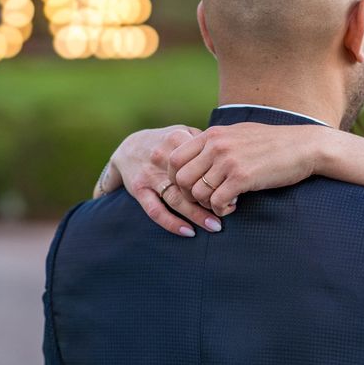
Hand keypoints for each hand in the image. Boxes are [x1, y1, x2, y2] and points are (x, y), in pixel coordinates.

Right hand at [95, 126, 222, 236]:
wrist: (129, 147)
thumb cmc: (166, 143)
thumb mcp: (183, 132)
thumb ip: (203, 143)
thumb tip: (228, 162)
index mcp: (176, 139)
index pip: (202, 161)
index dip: (219, 176)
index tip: (234, 187)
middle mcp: (162, 157)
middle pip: (190, 182)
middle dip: (211, 199)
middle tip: (230, 210)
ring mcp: (149, 175)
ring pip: (176, 199)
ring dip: (196, 215)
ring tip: (215, 226)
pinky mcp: (139, 190)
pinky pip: (156, 211)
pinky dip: (172, 223)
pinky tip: (189, 232)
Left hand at [169, 123, 321, 215]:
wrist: (304, 147)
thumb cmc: (273, 143)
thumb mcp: (239, 133)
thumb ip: (216, 142)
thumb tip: (199, 153)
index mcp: (212, 134)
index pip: (174, 158)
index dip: (177, 178)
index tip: (192, 187)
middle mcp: (216, 145)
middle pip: (181, 178)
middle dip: (189, 195)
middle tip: (205, 200)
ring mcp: (228, 161)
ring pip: (198, 193)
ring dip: (207, 205)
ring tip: (223, 203)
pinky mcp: (242, 177)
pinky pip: (217, 202)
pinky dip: (222, 210)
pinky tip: (234, 206)